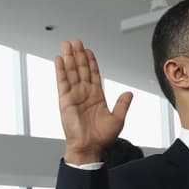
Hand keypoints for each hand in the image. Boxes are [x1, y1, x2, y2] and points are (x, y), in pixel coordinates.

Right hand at [56, 39, 131, 164]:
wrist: (89, 148)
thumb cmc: (101, 138)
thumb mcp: (118, 118)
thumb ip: (123, 104)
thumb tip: (129, 93)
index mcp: (96, 96)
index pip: (93, 73)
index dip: (91, 61)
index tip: (88, 50)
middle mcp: (84, 93)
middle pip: (80, 69)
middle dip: (78, 54)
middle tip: (76, 41)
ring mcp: (74, 95)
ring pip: (71, 72)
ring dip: (69, 57)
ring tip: (67, 44)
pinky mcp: (65, 100)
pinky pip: (62, 82)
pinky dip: (60, 70)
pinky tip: (59, 59)